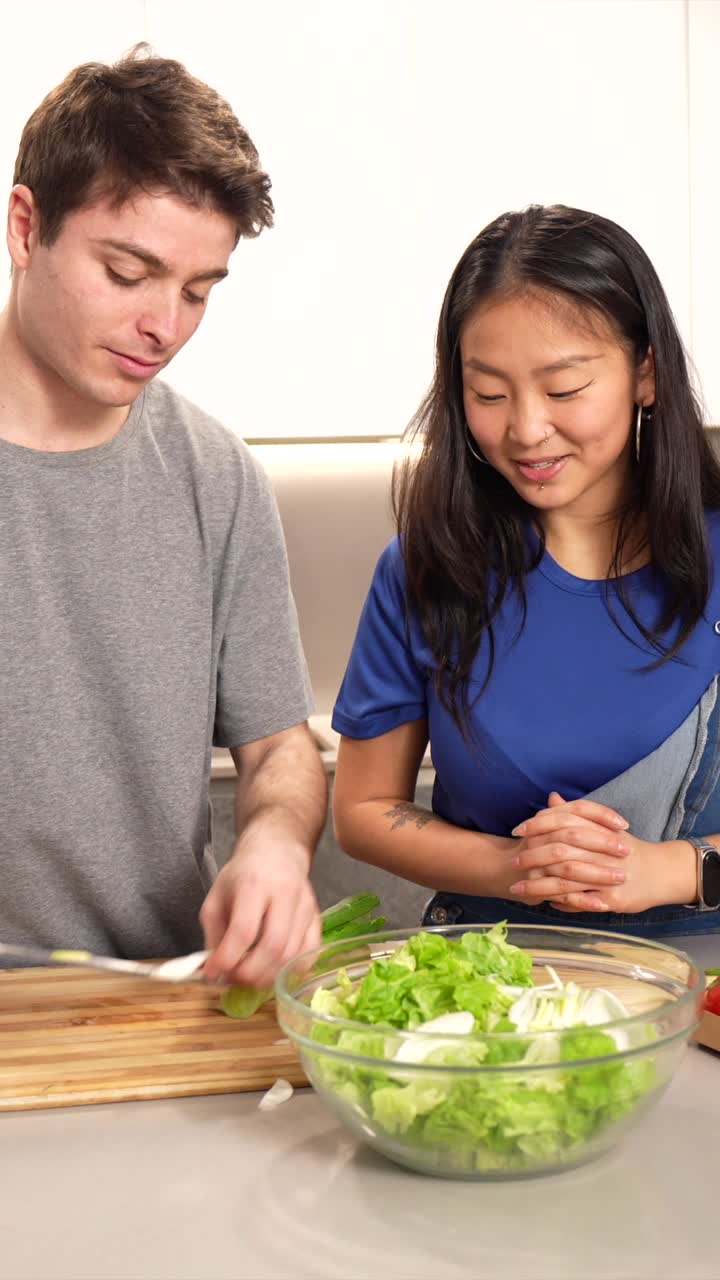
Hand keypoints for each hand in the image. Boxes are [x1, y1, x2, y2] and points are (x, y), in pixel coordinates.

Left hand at [200, 835, 320, 987]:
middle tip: (233, 979)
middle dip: (249, 973)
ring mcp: (305, 906)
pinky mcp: (317, 916)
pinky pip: (309, 953)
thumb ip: (213, 936)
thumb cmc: (242, 875)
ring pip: (292, 954)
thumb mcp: (216, 899)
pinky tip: (273, 970)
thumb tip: (212, 972)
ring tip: (249, 976)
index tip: (214, 972)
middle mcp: (285, 893)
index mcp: (254, 884)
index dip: (228, 958)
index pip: (245, 930)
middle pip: (273, 945)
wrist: (276, 852)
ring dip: (267, 976)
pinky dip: (291, 970)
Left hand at [510, 794, 696, 912]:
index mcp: (601, 829)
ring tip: (517, 889)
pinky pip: (581, 901)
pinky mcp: (612, 898)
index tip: (517, 830)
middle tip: (514, 862)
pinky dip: (561, 902)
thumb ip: (576, 813)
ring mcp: (607, 875)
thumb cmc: (627, 848)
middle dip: (533, 856)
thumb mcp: (604, 826)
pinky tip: (545, 902)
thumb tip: (550, 798)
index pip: (564, 821)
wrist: (662, 872)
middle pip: (561, 850)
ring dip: (538, 885)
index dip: (538, 825)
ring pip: (566, 880)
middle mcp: (603, 850)